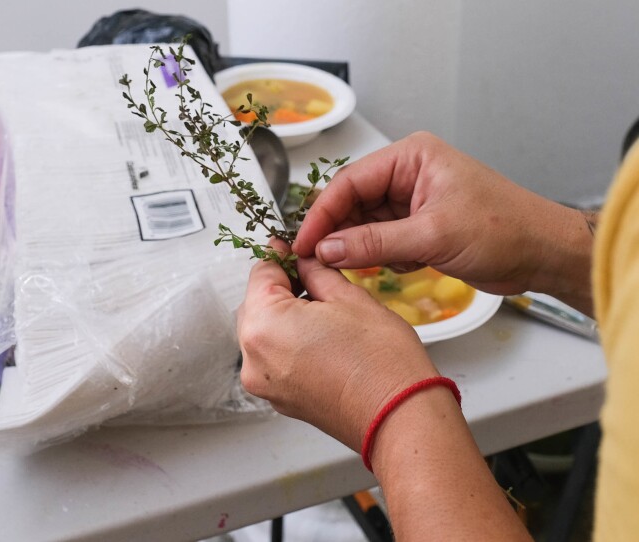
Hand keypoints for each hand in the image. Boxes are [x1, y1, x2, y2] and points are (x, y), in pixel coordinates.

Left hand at [238, 241, 531, 540]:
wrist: (399, 417)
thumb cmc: (381, 363)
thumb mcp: (349, 298)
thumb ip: (316, 273)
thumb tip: (304, 262)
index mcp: (264, 325)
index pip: (260, 273)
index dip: (279, 257)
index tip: (292, 250)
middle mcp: (254, 357)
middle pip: (255, 305)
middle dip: (281, 289)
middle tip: (313, 278)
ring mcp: (264, 383)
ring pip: (263, 333)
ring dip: (284, 317)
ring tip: (323, 312)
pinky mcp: (279, 400)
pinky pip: (273, 360)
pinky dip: (289, 344)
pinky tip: (320, 339)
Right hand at [292, 132, 592, 311]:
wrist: (543, 254)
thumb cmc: (504, 230)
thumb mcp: (432, 236)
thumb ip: (374, 243)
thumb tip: (326, 250)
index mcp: (411, 157)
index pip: (349, 182)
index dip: (322, 214)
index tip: (303, 242)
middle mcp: (408, 173)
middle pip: (353, 202)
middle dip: (339, 233)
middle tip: (319, 261)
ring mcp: (413, 200)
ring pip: (365, 224)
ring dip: (362, 248)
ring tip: (361, 267)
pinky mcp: (418, 225)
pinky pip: (381, 240)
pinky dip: (381, 257)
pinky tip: (400, 266)